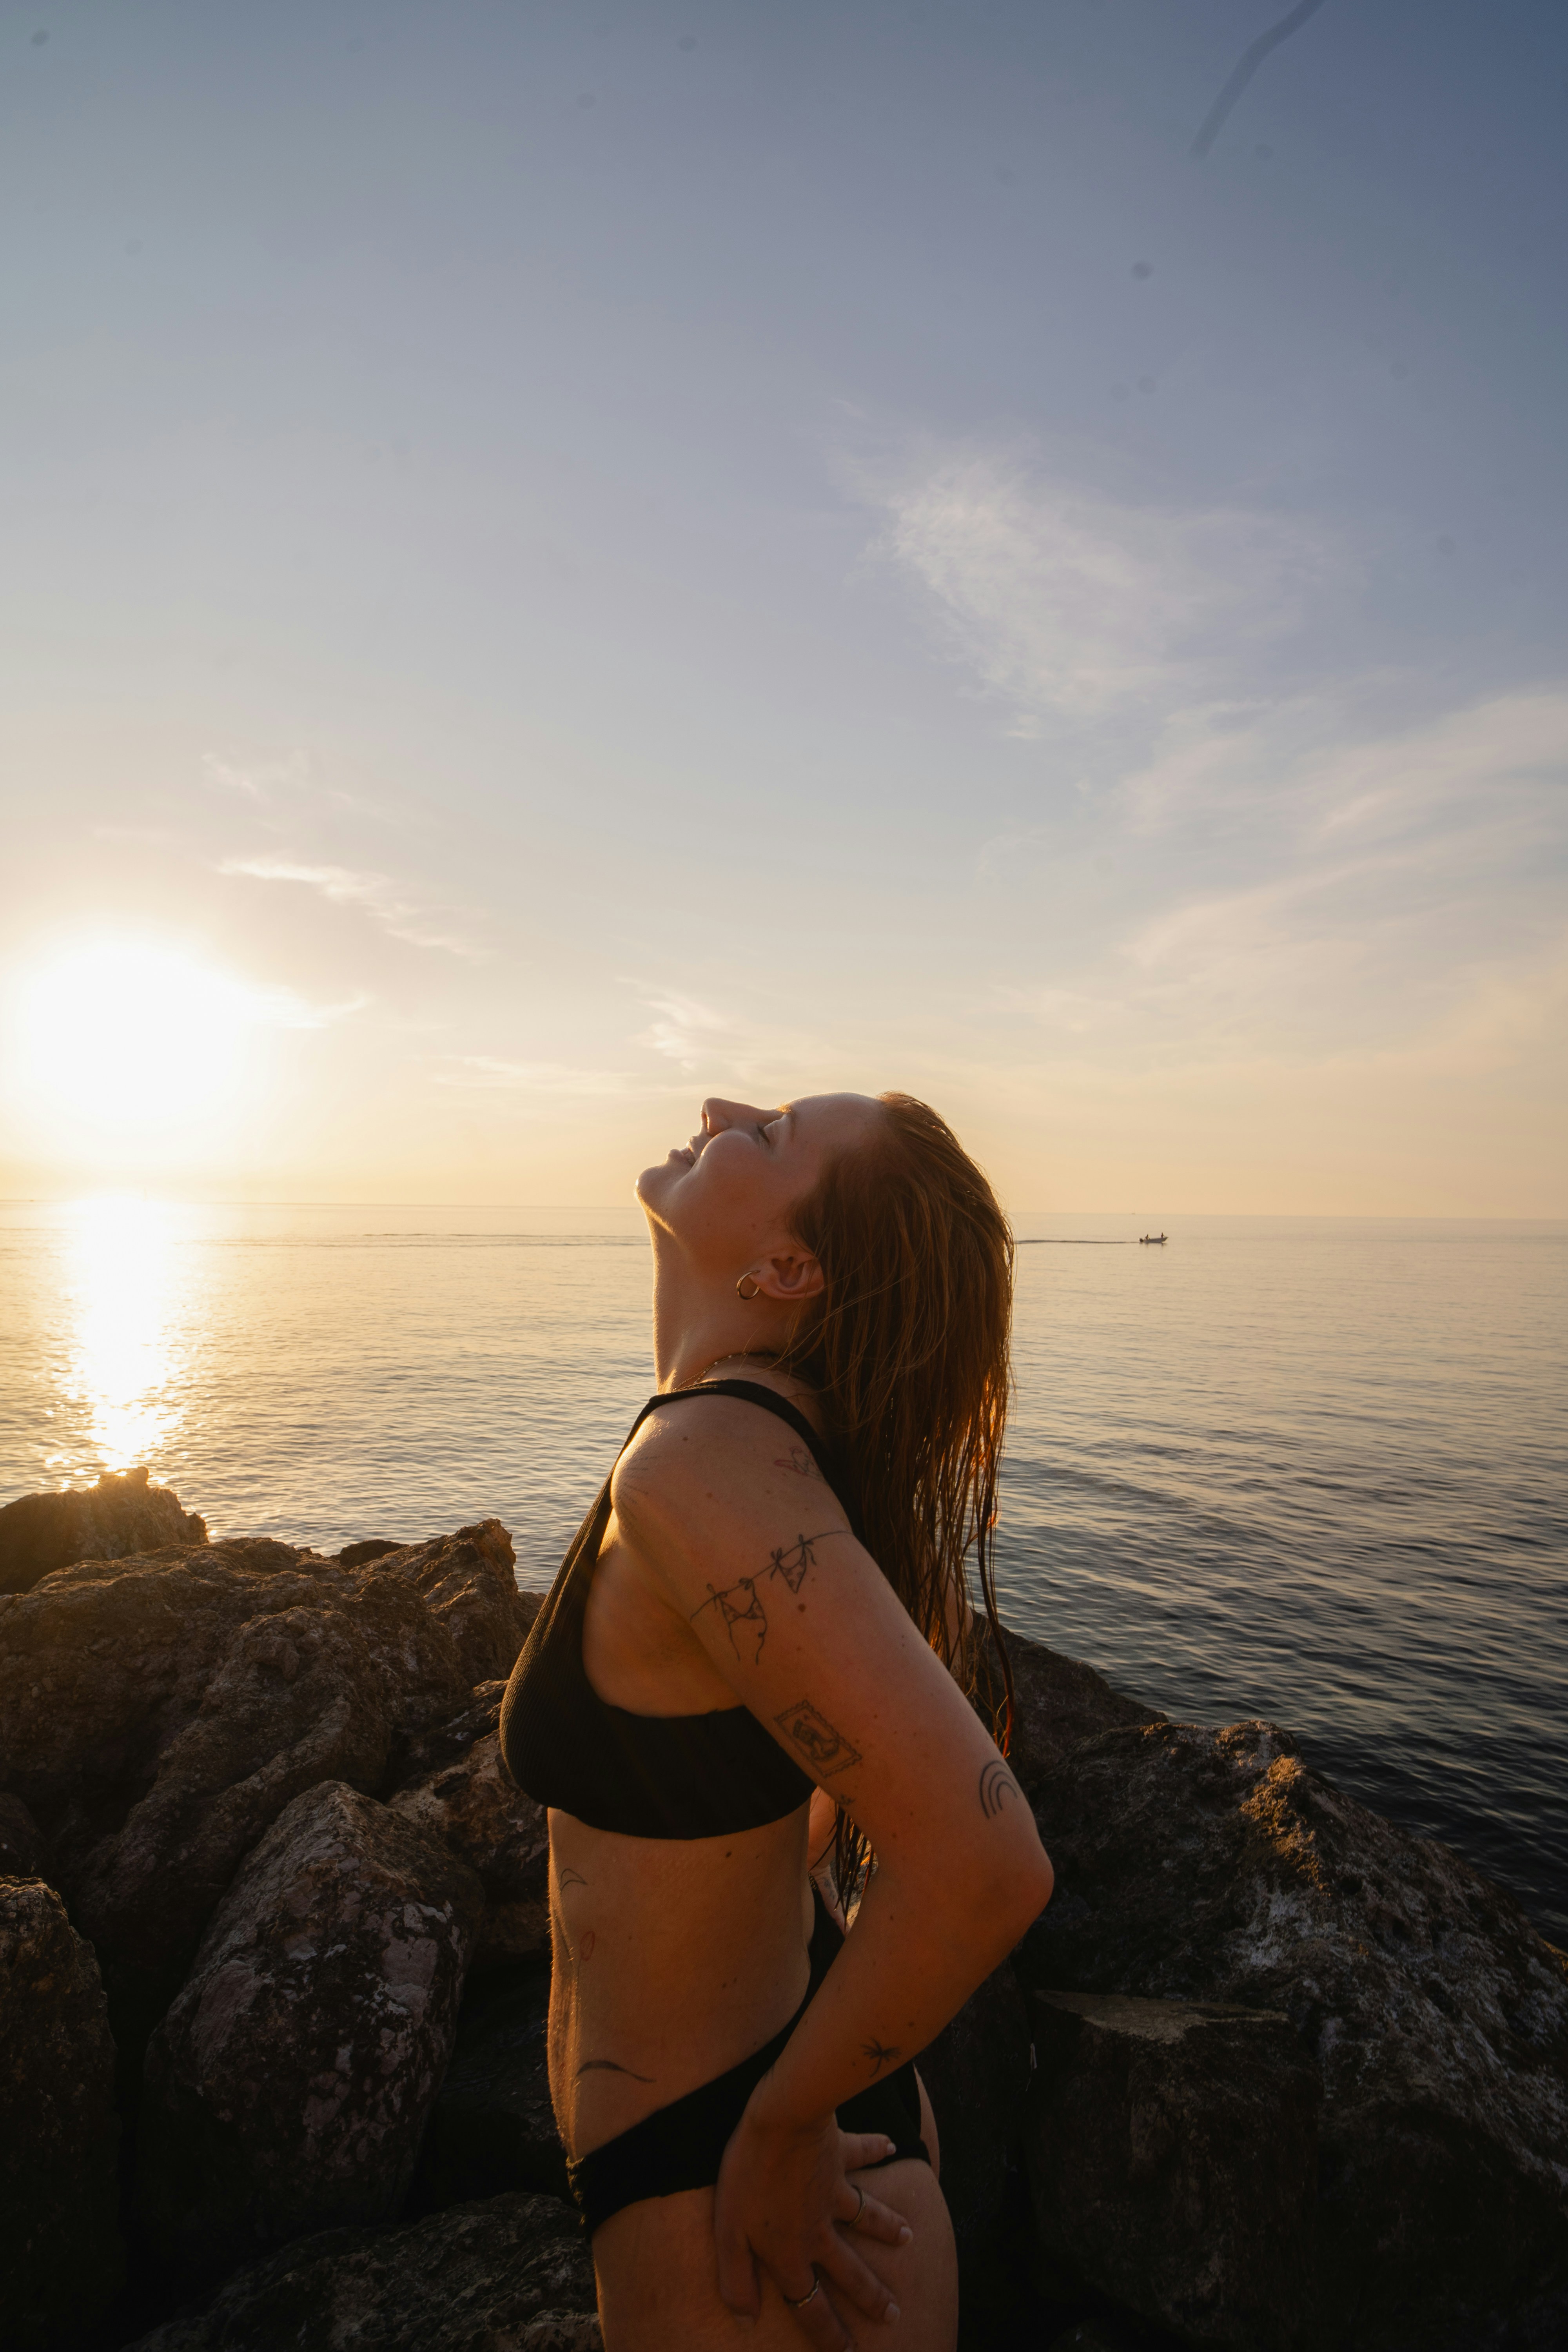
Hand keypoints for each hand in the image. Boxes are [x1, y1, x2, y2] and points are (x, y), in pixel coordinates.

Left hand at [714, 2093, 912, 2346]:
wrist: (782, 2120)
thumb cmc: (748, 2175)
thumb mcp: (728, 2235)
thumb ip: (736, 2281)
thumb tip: (746, 2321)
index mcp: (791, 2254)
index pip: (812, 2308)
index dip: (830, 2336)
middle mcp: (818, 2230)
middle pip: (851, 2272)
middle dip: (872, 2297)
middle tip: (894, 2313)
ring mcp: (833, 2193)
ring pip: (867, 2218)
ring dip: (888, 2229)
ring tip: (908, 2238)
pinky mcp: (839, 2155)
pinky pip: (862, 2154)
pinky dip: (876, 2149)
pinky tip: (890, 2146)